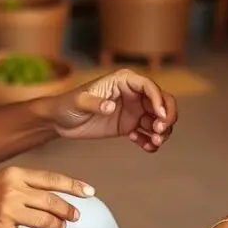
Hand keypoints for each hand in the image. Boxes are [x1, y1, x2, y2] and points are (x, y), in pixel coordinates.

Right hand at [0, 166, 94, 227]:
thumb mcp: (1, 177)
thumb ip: (24, 184)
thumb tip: (51, 195)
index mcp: (15, 174)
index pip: (52, 179)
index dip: (74, 186)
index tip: (89, 192)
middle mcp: (13, 190)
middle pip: (53, 202)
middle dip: (69, 211)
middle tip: (75, 216)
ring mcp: (7, 211)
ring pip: (45, 222)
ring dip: (55, 226)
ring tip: (58, 227)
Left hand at [46, 68, 177, 151]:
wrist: (60, 121)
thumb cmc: (68, 104)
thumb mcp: (79, 102)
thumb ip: (94, 103)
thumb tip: (110, 106)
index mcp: (124, 81)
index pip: (149, 86)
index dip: (158, 100)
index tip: (160, 116)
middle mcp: (133, 94)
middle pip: (162, 101)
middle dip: (167, 116)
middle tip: (159, 130)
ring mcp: (133, 110)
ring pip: (159, 119)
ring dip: (162, 131)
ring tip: (154, 142)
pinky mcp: (130, 125)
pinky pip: (149, 133)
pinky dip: (152, 141)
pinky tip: (147, 147)